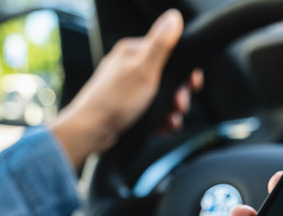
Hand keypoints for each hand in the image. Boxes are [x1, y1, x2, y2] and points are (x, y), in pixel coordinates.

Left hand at [50, 9, 202, 167]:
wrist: (90, 132)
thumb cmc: (113, 101)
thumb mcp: (143, 70)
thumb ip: (160, 45)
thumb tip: (174, 17)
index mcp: (134, 52)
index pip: (170, 54)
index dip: (185, 71)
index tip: (192, 84)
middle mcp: (131, 67)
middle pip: (169, 78)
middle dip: (178, 95)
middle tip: (179, 107)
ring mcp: (129, 88)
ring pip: (162, 97)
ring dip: (171, 111)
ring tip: (171, 121)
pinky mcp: (129, 106)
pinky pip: (153, 111)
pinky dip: (160, 120)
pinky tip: (161, 127)